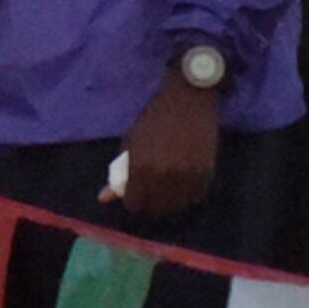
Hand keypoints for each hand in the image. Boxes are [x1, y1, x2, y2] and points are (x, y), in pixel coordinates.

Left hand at [117, 73, 221, 217]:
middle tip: (153, 191)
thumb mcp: (131, 143)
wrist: (187, 99)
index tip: (136, 194)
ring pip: (177, 205)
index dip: (134, 201)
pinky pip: (196, 196)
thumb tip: (103, 199)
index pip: (134, 203)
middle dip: (152, 202)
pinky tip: (184, 182)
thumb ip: (120, 173)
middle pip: (156, 208)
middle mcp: (163, 175)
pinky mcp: (206, 172)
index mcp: (140, 168)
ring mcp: (186, 176)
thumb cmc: (153, 119)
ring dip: (171, 201)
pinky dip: (189, 194)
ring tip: (169, 186)